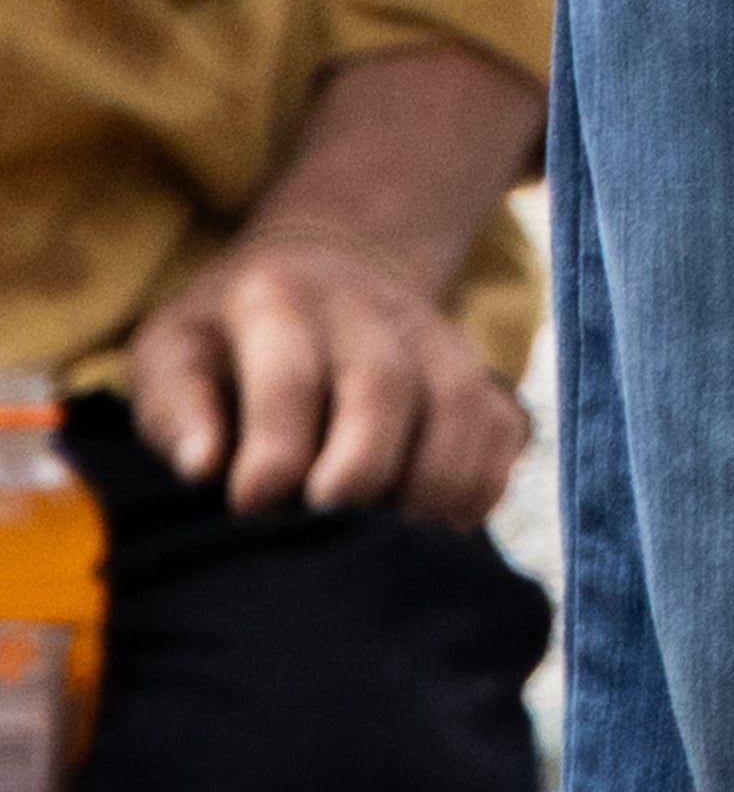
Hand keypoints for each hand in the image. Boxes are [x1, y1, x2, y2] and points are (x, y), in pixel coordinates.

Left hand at [130, 234, 526, 525]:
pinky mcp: (473, 368)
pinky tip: (442, 516)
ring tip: (395, 521)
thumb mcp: (174, 351)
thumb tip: (203, 466)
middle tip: (331, 506)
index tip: (252, 501)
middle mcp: (366, 307)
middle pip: (384, 385)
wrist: (321, 270)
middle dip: (361, 461)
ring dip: (431, 478)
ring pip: (458, 404)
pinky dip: (482, 479)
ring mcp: (431, 335)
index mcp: (280, 297)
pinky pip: (502, 425)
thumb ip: (176, 406)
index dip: (275, 447)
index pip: (289, 373)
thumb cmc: (229, 341)